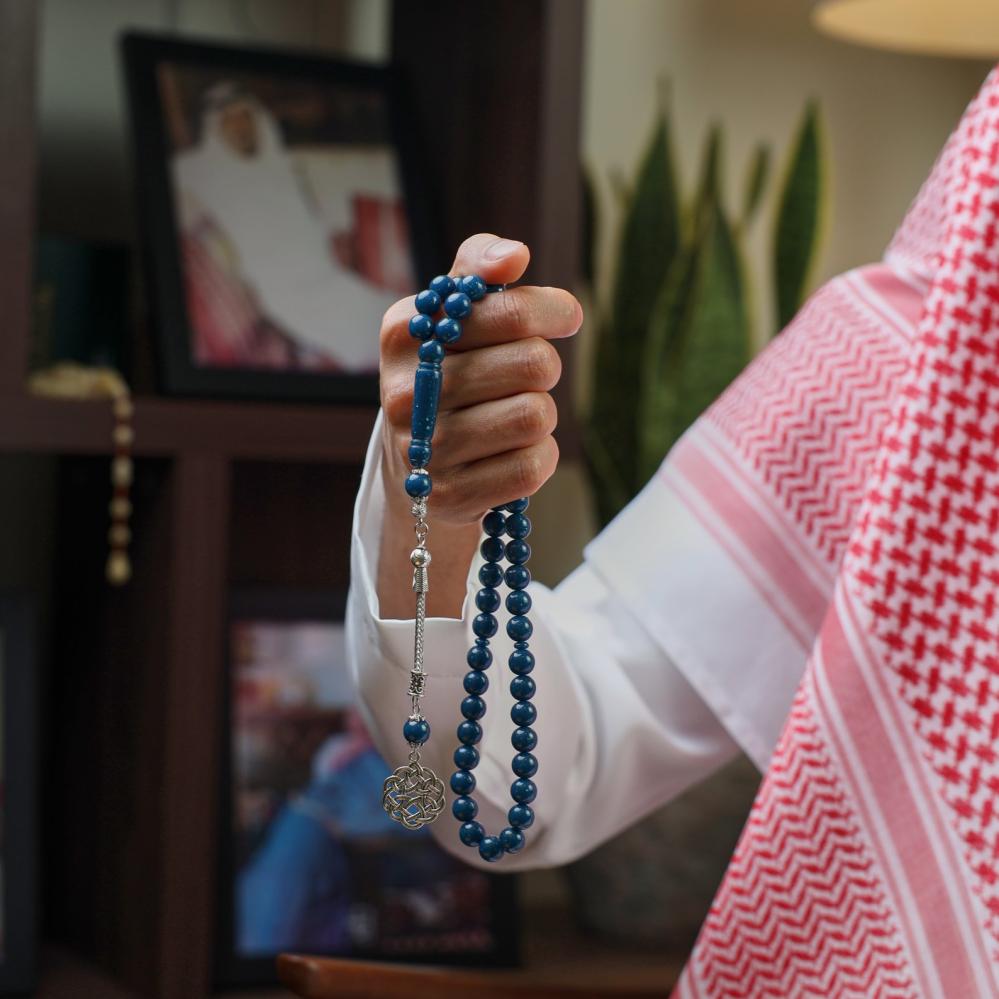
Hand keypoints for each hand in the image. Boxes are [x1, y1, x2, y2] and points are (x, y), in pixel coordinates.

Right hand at [379, 233, 582, 523]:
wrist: (413, 460)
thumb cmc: (448, 370)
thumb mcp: (450, 312)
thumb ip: (477, 268)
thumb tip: (514, 256)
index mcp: (404, 333)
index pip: (510, 312)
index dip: (553, 310)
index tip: (567, 316)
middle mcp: (406, 392)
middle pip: (534, 364)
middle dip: (543, 367)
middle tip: (525, 375)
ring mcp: (426, 450)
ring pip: (536, 417)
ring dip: (541, 414)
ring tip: (512, 413)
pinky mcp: (451, 495)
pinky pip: (531, 466)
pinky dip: (538, 457)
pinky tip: (511, 451)